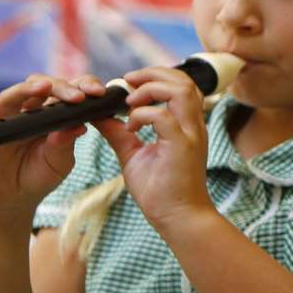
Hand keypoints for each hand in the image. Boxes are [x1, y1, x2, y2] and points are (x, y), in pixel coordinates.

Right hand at [0, 73, 108, 220]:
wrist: (9, 200)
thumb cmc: (37, 177)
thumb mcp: (58, 163)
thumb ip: (65, 145)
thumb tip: (79, 126)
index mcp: (52, 114)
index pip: (67, 91)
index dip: (82, 87)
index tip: (99, 93)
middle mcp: (27, 110)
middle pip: (41, 86)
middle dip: (61, 86)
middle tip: (77, 96)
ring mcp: (3, 118)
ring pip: (12, 94)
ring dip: (27, 89)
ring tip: (44, 89)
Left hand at [92, 65, 213, 231]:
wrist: (178, 218)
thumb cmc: (161, 191)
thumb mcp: (134, 155)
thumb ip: (120, 133)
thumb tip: (99, 116)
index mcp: (185, 125)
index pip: (180, 84)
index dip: (155, 77)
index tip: (129, 87)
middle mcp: (192, 125)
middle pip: (183, 80)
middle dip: (152, 74)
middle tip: (127, 83)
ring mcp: (189, 135)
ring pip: (179, 90)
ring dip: (150, 89)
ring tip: (130, 103)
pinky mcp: (182, 146)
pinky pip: (162, 117)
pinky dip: (142, 115)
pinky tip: (130, 128)